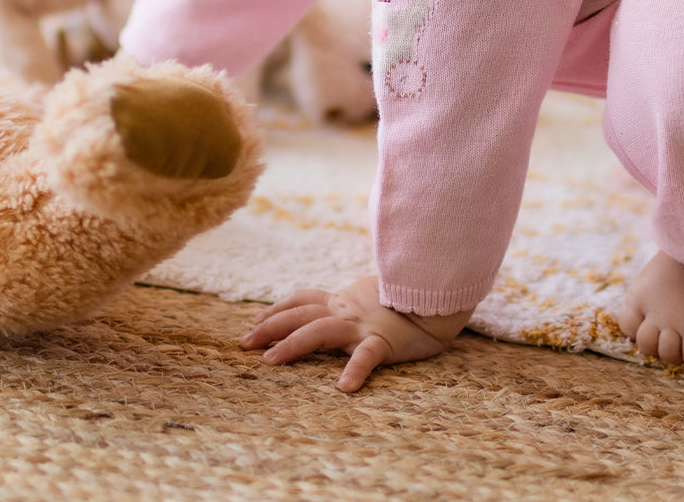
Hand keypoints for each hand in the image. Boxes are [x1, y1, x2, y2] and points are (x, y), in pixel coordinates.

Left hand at [240, 276, 470, 391]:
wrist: (440, 296)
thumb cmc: (408, 301)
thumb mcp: (371, 298)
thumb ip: (350, 304)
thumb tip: (330, 310)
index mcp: (344, 301)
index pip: (302, 300)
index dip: (276, 309)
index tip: (253, 321)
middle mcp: (347, 310)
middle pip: (300, 314)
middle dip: (268, 327)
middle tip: (243, 343)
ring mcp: (363, 324)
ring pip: (320, 330)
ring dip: (293, 345)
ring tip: (271, 362)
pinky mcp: (385, 339)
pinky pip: (367, 355)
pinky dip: (355, 369)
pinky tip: (344, 387)